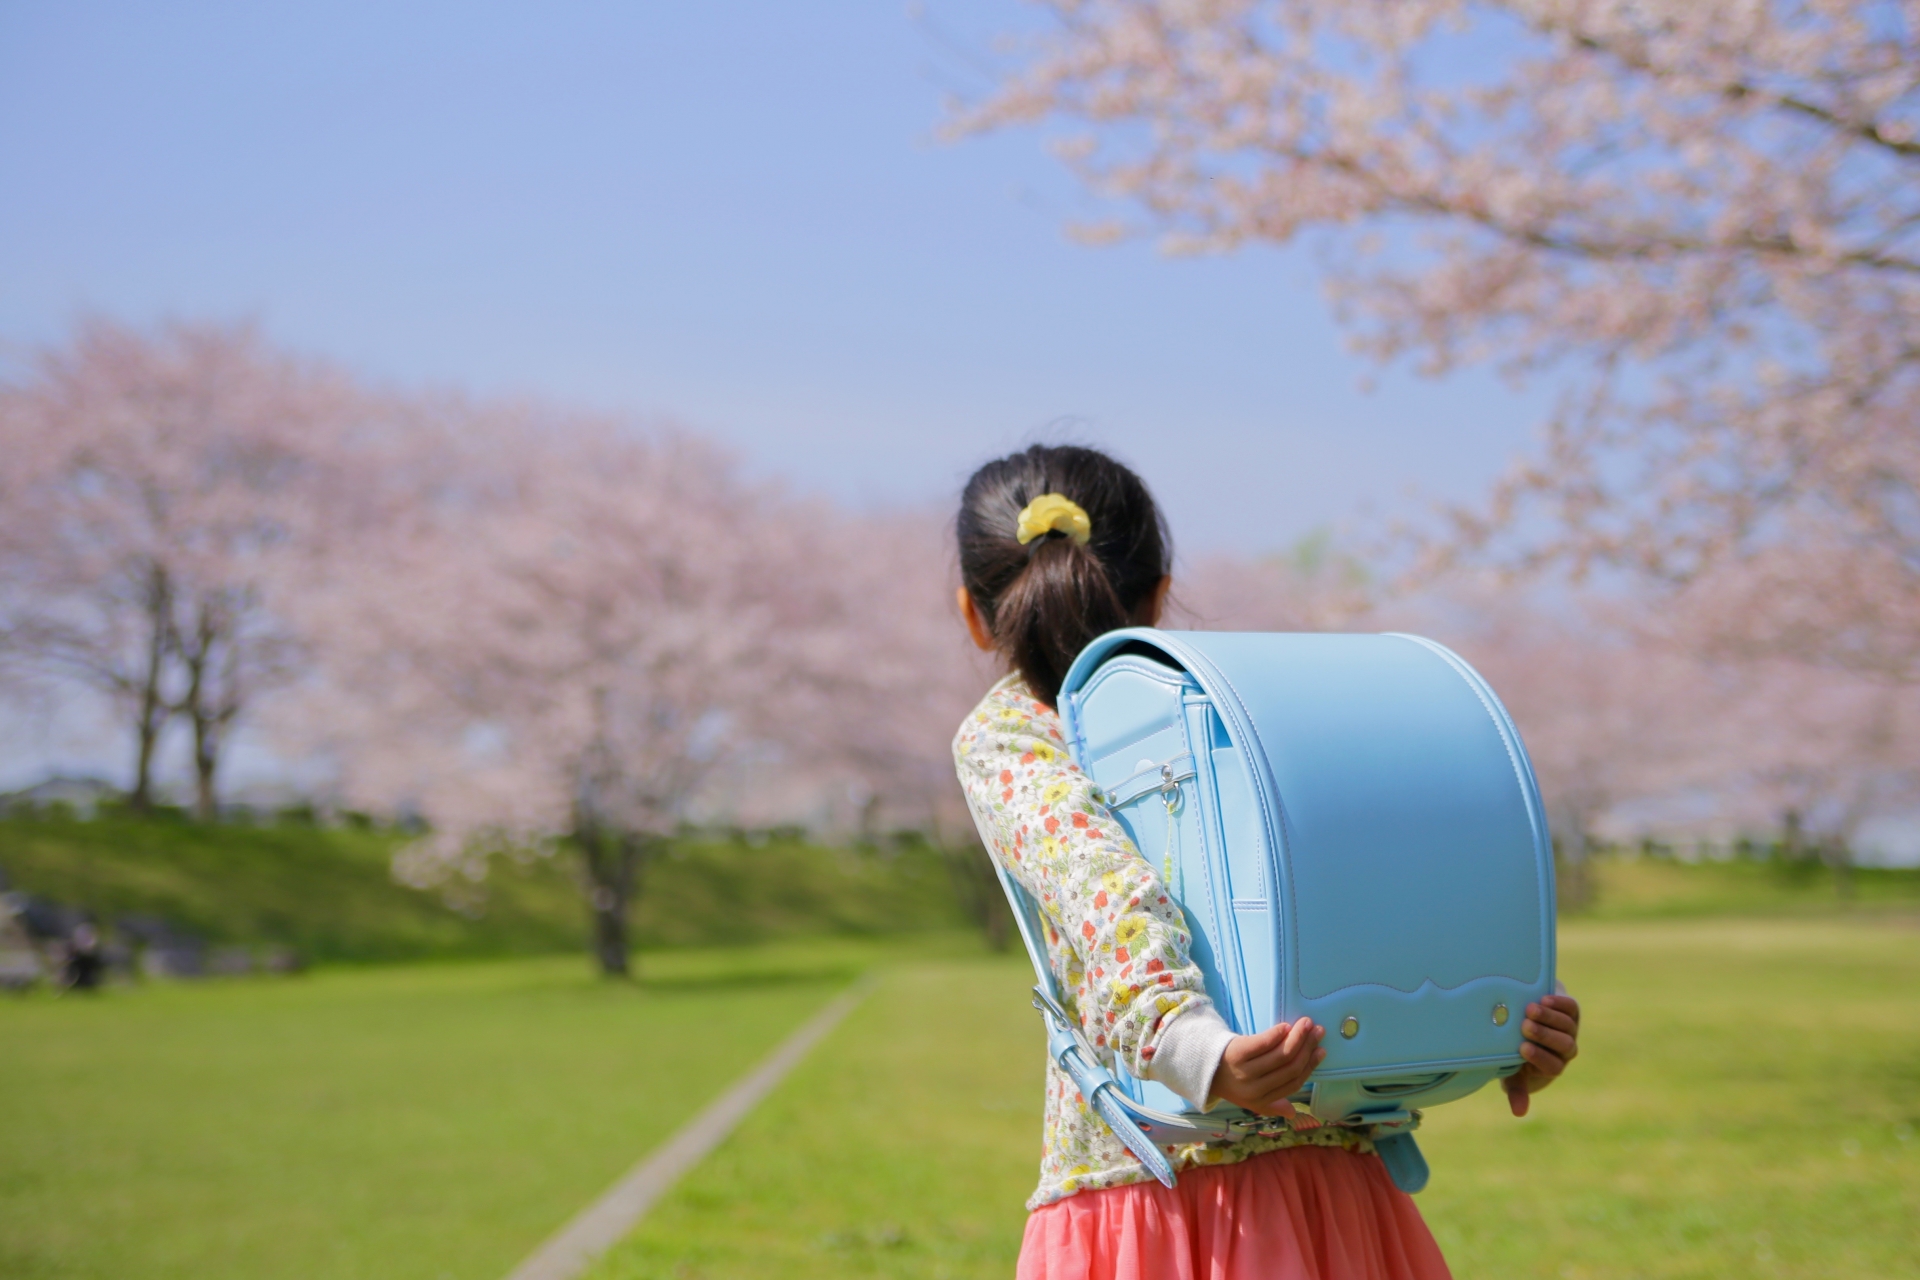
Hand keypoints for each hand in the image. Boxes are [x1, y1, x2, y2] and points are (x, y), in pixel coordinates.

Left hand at [1209, 1018, 1325, 1116]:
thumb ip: (1272, 1103)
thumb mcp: (1250, 1098)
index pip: (1293, 1083)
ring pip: (1280, 1054)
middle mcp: (1254, 1089)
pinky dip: (1277, 1034)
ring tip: (1306, 1023)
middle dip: (1307, 1047)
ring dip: (1297, 1037)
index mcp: (1261, 1101)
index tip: (1321, 1051)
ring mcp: (1245, 1071)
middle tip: (1317, 1031)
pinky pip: (1262, 1043)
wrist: (1200, 1068)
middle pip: (1289, 1067)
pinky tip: (1286, 1026)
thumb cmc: (1231, 1080)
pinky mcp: (1236, 1053)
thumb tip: (1292, 1113)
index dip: (1309, 1066)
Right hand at [1502, 994, 1580, 1116]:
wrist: (1525, 1024)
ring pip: (1567, 1026)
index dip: (1539, 1058)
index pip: (1552, 1066)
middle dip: (1545, 1035)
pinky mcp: (1572, 1012)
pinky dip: (1559, 1004)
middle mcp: (1566, 1050)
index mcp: (1553, 1066)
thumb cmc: (1515, 1053)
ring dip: (1549, 1017)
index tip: (1522, 1049)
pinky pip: (1571, 1009)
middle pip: (1564, 1045)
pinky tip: (1543, 998)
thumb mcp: (1512, 1072)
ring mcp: (1570, 1030)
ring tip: (1530, 1009)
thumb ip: (1516, 1090)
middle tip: (1525, 1026)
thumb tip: (1519, 1113)